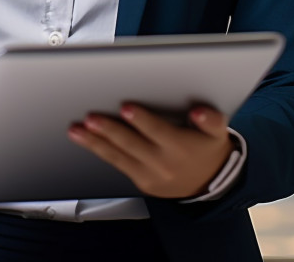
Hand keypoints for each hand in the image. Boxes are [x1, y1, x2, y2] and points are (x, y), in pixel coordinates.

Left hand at [68, 103, 232, 198]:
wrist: (210, 185)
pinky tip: (85, 139)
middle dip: (110, 131)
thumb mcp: (217, 133)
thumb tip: (200, 112)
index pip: (158, 132)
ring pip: (118, 157)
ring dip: (95, 143)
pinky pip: (118, 164)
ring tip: (76, 130)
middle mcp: (163, 164)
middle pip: (132, 145)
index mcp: (180, 147)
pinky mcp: (141, 182)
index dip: (141, 120)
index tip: (125, 107)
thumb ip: (211, 120)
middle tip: (90, 118)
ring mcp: (150, 175)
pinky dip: (100, 151)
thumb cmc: (207, 149)